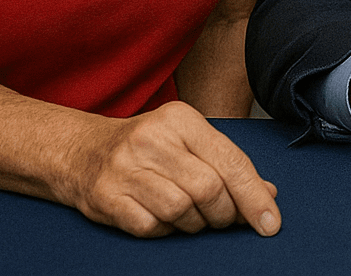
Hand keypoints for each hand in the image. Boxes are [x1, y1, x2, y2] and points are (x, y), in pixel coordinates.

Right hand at [57, 101, 278, 237]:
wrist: (80, 151)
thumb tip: (268, 194)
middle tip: (224, 218)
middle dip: (225, 213)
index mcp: (181, 119)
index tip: (270, 222)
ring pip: (182, 210)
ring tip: (192, 216)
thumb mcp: (189, 141)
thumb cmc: (147, 147)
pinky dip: (165, 230)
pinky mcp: (105, 197)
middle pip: (209, 189)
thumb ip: (228, 165)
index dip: (254, 197)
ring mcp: (125, 168)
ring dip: (195, 223)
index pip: (231, 161)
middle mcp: (152, 139)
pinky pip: (151, 226)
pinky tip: (163, 219)